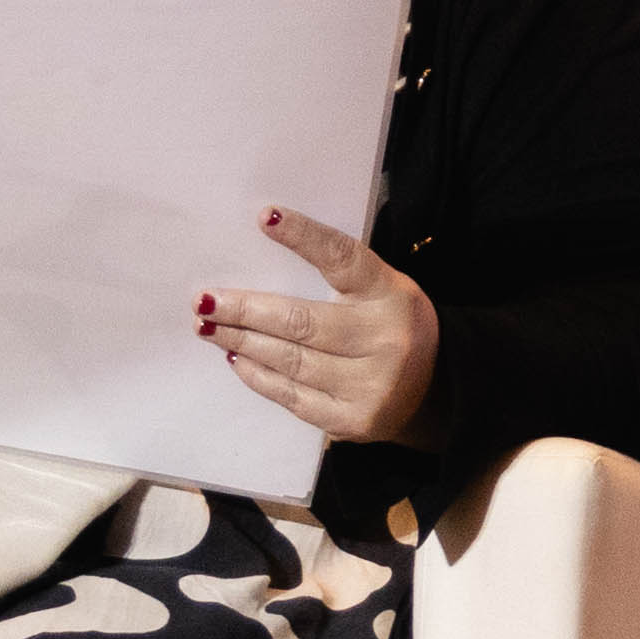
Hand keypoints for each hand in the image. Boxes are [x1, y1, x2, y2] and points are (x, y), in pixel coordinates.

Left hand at [202, 208, 438, 449]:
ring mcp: (369, 385)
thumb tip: (263, 257)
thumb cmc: (391, 325)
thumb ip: (337, 275)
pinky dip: (259, 376)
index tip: (265, 217)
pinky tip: (237, 359)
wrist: (434, 389)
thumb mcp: (381, 288)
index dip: (304, 236)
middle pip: (300, 321)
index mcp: (389, 293)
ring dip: (242, 342)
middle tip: (205, 301)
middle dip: (245, 310)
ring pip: (289, 360)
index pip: (342, 257)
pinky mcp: (351, 421)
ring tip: (209, 327)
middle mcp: (383, 339)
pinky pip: (292, 396)